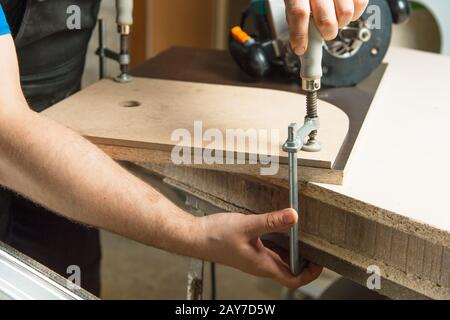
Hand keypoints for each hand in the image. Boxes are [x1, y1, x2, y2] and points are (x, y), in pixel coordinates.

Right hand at [197, 208, 321, 288]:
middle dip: (305, 259)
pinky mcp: (248, 249)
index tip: (321, 260)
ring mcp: (254, 258)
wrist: (194, 237)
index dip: (310, 273)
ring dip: (293, 250)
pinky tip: (280, 227)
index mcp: (262, 265)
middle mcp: (260, 265)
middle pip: (290, 269)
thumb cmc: (215, 237)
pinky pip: (270, 250)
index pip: (294, 279)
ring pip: (280, 259)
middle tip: (315, 242)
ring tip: (302, 234)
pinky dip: (280, 241)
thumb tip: (293, 216)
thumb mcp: (247, 226)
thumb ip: (271, 221)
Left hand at [285, 0, 368, 54]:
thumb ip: (296, 14)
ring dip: (341, 24)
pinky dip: (355, 13)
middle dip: (326, 34)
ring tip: (335, 19)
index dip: (300, 35)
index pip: (299, 13)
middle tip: (324, 33)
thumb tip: (299, 38)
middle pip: (326, 19)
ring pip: (345, 14)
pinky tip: (345, 11)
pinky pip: (360, 3)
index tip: (300, 48)